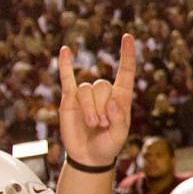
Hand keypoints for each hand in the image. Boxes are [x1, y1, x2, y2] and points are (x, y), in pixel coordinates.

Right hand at [59, 33, 134, 172]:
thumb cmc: (108, 145)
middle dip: (102, 107)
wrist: (88, 156)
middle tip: (102, 126)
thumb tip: (111, 102)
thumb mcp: (120, 135)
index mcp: (121, 97)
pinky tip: (65, 50)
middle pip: (102, 86)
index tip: (127, 37)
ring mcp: (86, 95)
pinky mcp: (70, 99)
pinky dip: (66, 65)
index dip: (127, 55)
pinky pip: (67, 79)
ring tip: (92, 125)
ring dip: (89, 109)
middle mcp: (104, 93)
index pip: (125, 71)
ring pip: (86, 90)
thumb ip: (118, 119)